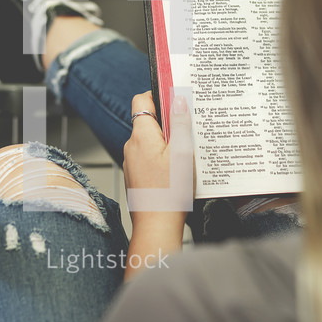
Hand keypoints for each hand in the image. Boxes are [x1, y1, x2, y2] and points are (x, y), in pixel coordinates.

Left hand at [122, 91, 193, 227]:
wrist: (157, 226)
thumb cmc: (170, 193)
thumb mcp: (182, 153)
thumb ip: (180, 124)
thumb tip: (177, 99)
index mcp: (141, 136)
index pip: (141, 101)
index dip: (158, 95)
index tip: (175, 98)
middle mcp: (132, 146)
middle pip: (149, 121)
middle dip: (169, 121)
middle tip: (189, 128)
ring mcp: (132, 161)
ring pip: (151, 140)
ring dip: (168, 141)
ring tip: (187, 152)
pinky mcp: (137, 175)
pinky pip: (149, 156)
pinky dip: (163, 156)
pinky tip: (178, 169)